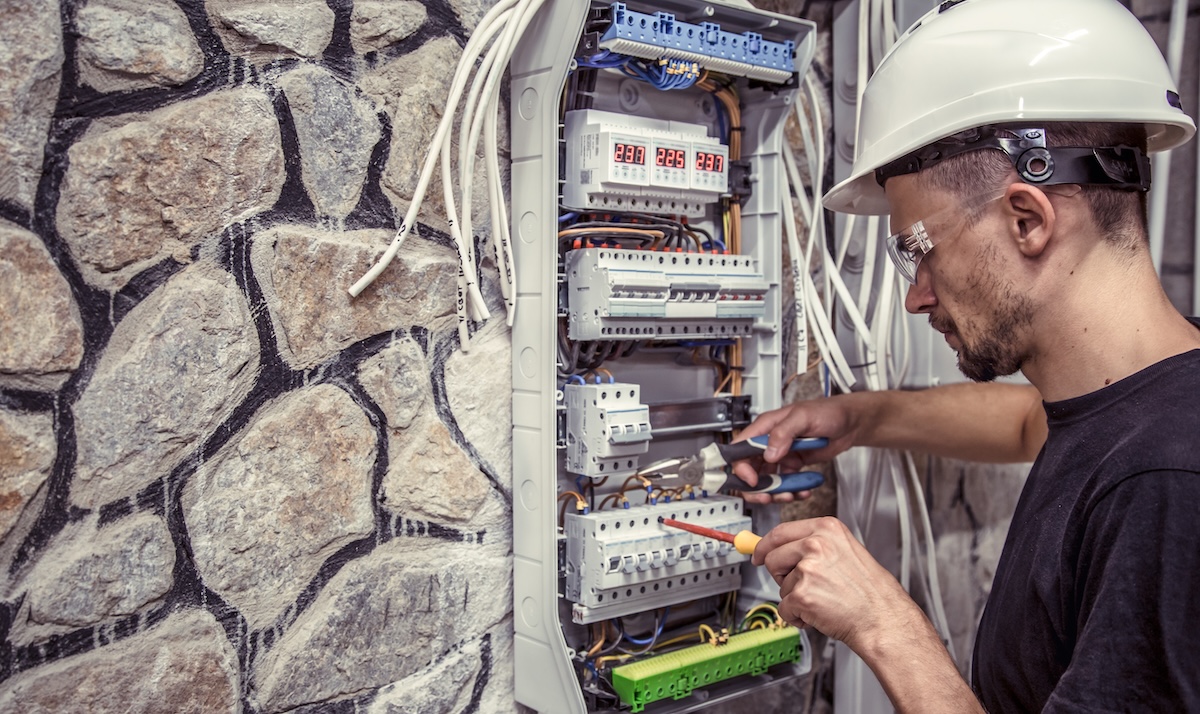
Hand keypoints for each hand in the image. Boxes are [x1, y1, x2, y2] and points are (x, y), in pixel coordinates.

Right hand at [732, 395, 861, 503]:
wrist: (850, 422)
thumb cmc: (828, 411)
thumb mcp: (803, 417)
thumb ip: (783, 433)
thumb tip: (769, 453)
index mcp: (766, 427)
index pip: (741, 449)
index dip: (741, 467)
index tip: (753, 481)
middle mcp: (769, 441)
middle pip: (750, 469)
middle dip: (756, 487)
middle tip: (768, 496)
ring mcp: (781, 454)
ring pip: (767, 480)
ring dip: (775, 492)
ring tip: (790, 495)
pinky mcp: (793, 464)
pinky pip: (786, 483)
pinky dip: (792, 491)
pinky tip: (803, 491)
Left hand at [752, 516, 916, 649]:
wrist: (883, 619)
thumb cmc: (870, 591)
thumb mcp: (846, 551)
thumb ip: (815, 545)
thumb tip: (780, 548)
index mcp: (827, 529)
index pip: (780, 532)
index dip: (765, 546)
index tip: (758, 554)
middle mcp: (816, 544)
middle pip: (772, 557)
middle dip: (781, 576)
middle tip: (802, 587)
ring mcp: (807, 569)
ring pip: (781, 586)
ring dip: (796, 598)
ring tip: (824, 600)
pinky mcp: (802, 595)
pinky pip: (784, 609)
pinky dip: (798, 617)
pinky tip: (820, 614)